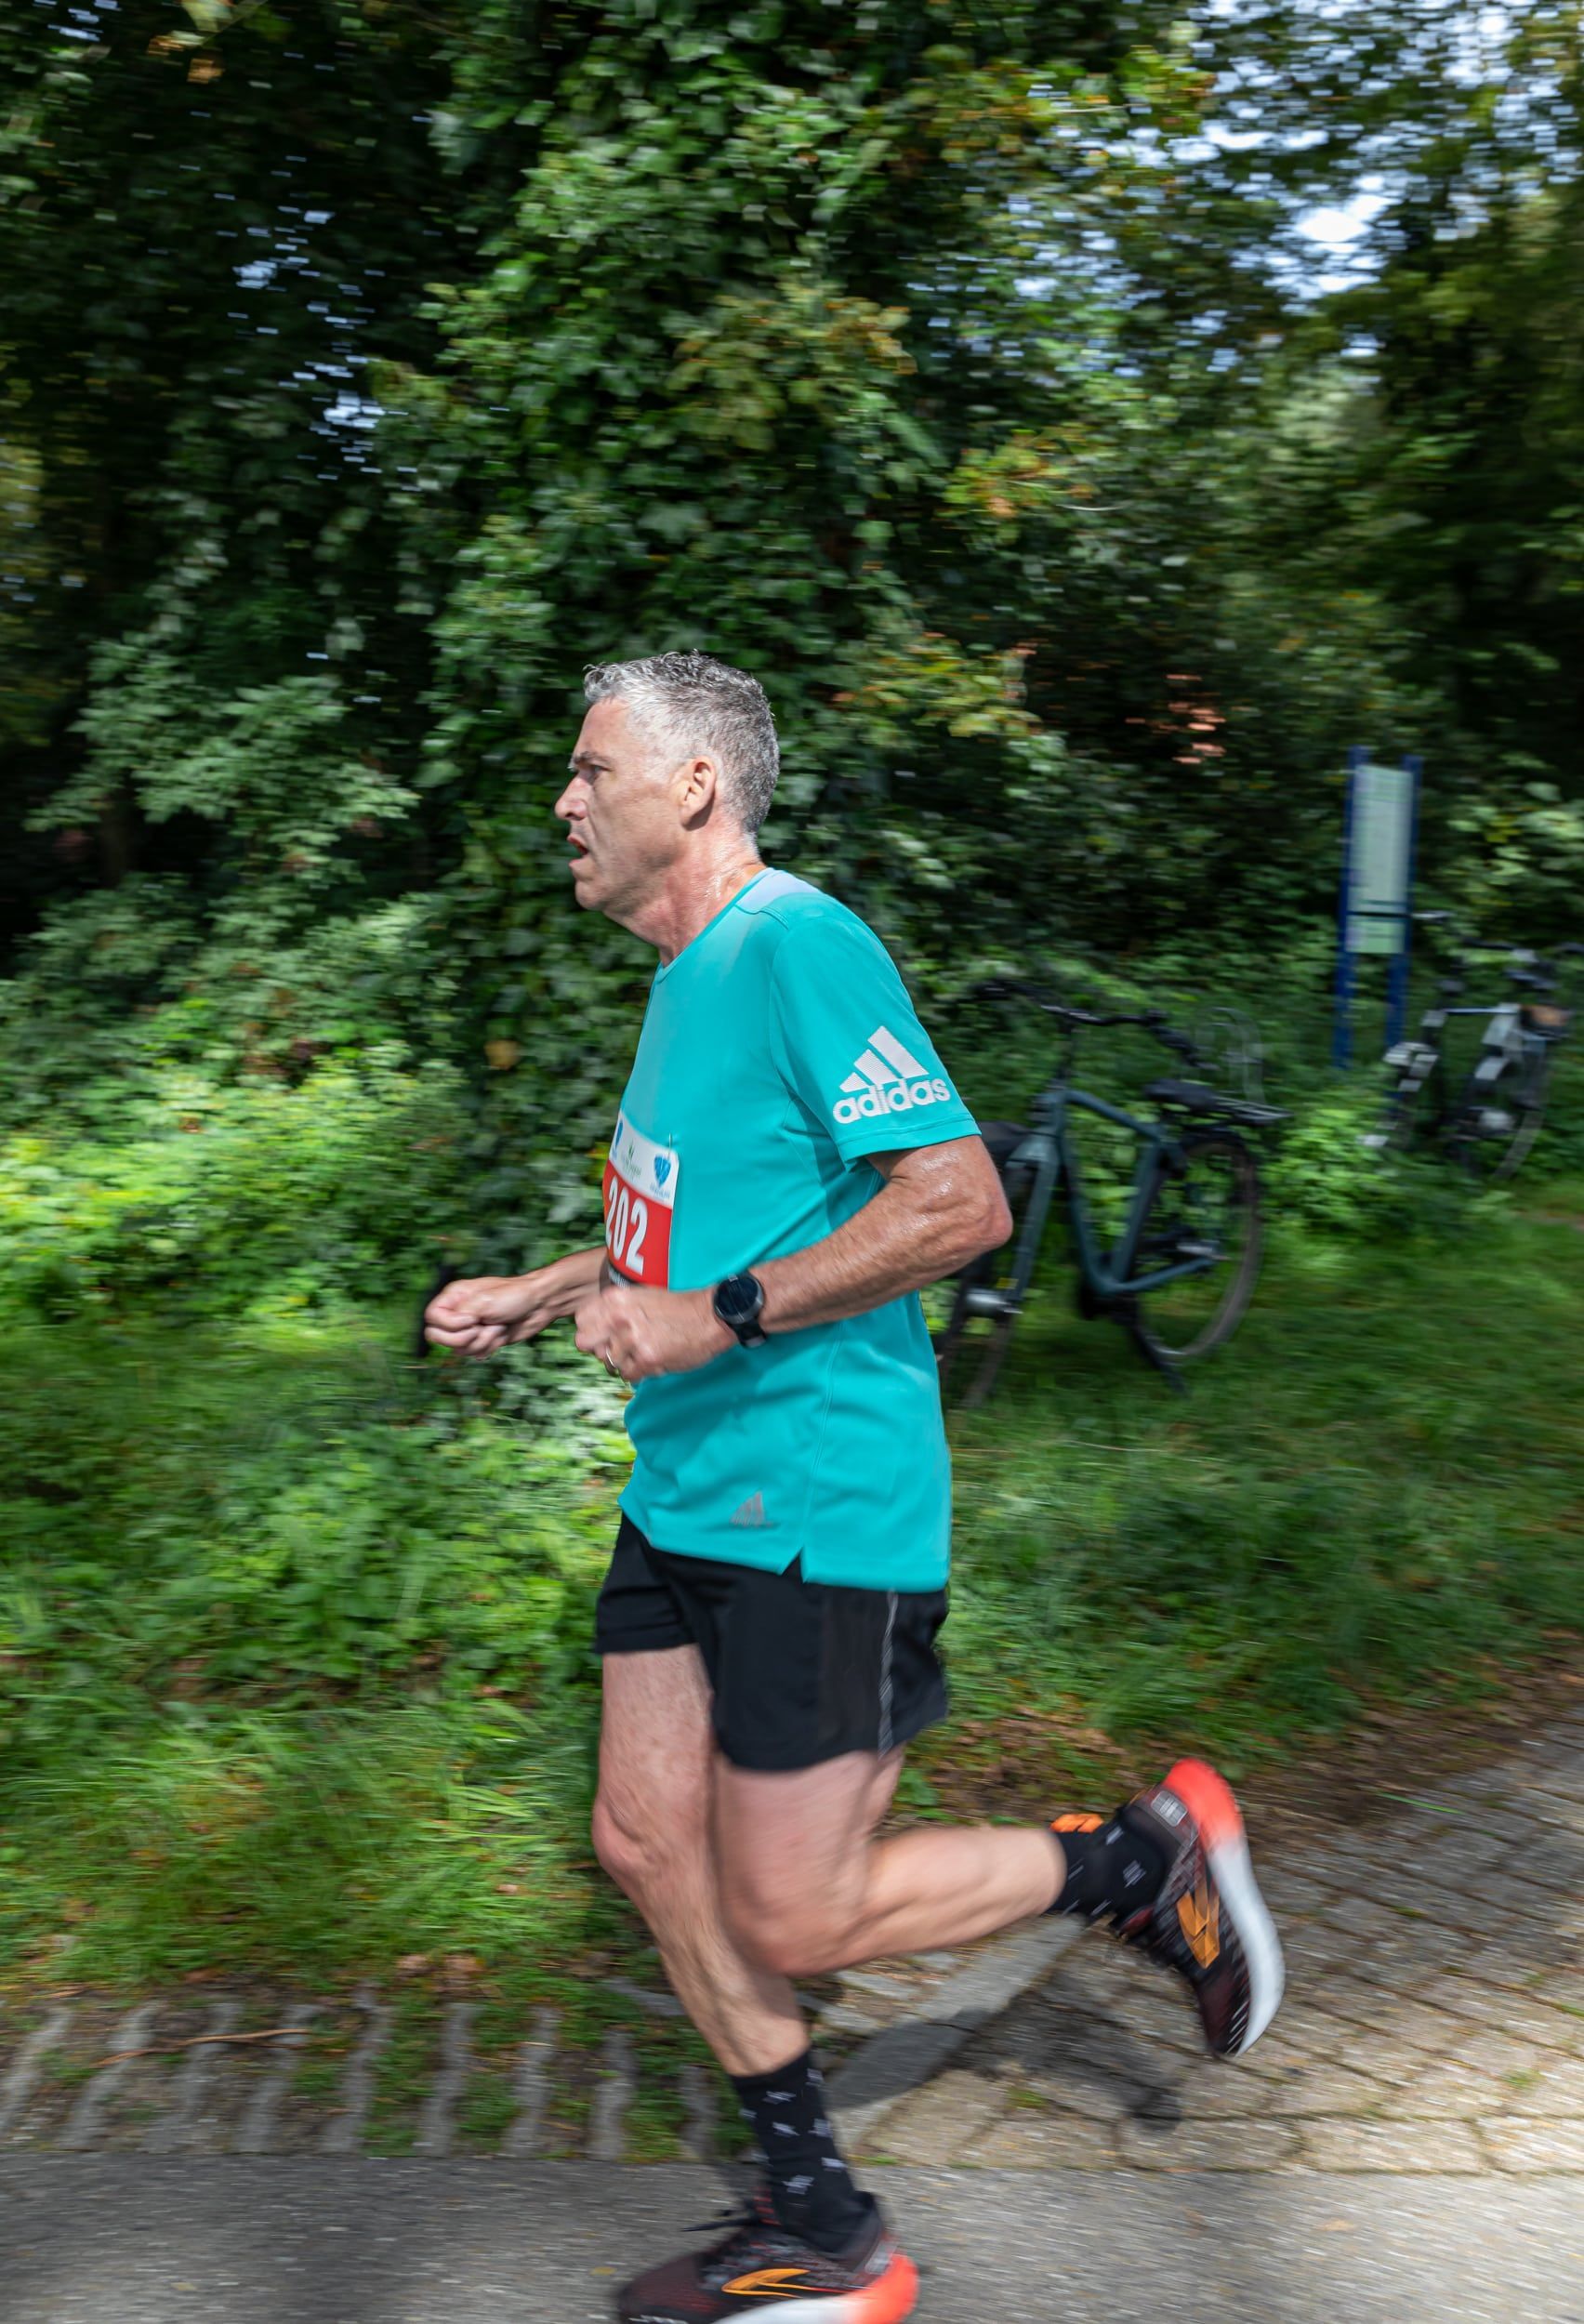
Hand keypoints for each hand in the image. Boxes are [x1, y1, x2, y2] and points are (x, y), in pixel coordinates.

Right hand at [424, 1268, 574, 1360]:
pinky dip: (489, 1346)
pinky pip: (473, 1354)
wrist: (539, 1306)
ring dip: (482, 1341)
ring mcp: (468, 1327)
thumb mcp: (484, 1301)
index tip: (472, 1319)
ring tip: (497, 1327)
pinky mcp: (481, 1340)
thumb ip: (458, 1315)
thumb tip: (439, 1329)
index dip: (449, 1324)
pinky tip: (501, 1334)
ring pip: (458, 1349)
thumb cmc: (514, 1296)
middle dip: (463, 1337)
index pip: (430, 1317)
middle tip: (481, 1326)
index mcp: (453, 1296)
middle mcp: (457, 1312)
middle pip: (437, 1337)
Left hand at [574, 1281, 733, 1383]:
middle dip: (598, 1348)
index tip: (605, 1334)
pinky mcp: (646, 1359)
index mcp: (616, 1299)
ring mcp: (632, 1339)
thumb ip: (615, 1310)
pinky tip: (653, 1361)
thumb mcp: (641, 1296)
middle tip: (618, 1348)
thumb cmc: (678, 1307)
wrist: (711, 1316)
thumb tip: (596, 1331)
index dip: (592, 1330)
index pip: (581, 1320)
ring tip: (644, 1353)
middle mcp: (619, 1317)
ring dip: (624, 1362)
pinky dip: (639, 1372)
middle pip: (584, 1343)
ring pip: (608, 1362)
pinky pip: (628, 1375)